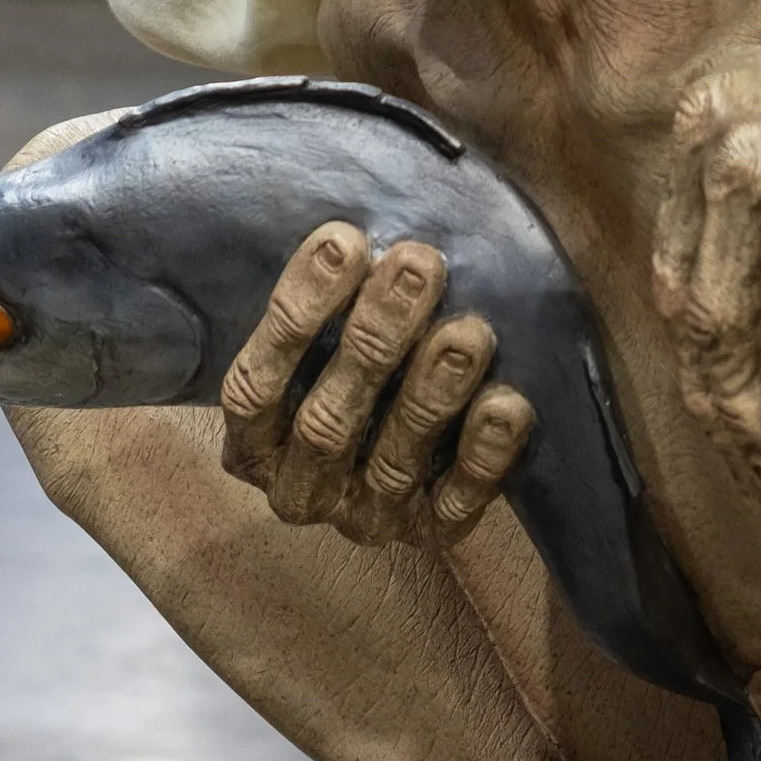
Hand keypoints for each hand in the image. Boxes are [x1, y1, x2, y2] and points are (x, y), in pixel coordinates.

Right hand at [217, 223, 534, 548]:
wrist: (405, 449)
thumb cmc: (356, 361)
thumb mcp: (323, 334)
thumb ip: (331, 295)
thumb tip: (353, 225)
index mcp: (253, 441)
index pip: (256, 385)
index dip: (297, 311)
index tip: (344, 241)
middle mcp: (299, 488)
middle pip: (326, 421)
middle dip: (375, 338)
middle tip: (418, 265)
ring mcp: (363, 517)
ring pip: (391, 462)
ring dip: (431, 393)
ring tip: (469, 330)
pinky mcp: (427, 534)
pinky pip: (455, 505)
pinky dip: (482, 456)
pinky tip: (506, 404)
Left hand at [652, 6, 760, 497]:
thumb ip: (750, 195)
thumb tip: (703, 300)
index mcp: (702, 114)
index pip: (676, 265)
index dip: (702, 360)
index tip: (735, 424)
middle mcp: (713, 136)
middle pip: (688, 307)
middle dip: (721, 408)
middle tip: (757, 476)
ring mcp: (757, 167)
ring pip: (725, 332)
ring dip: (757, 423)